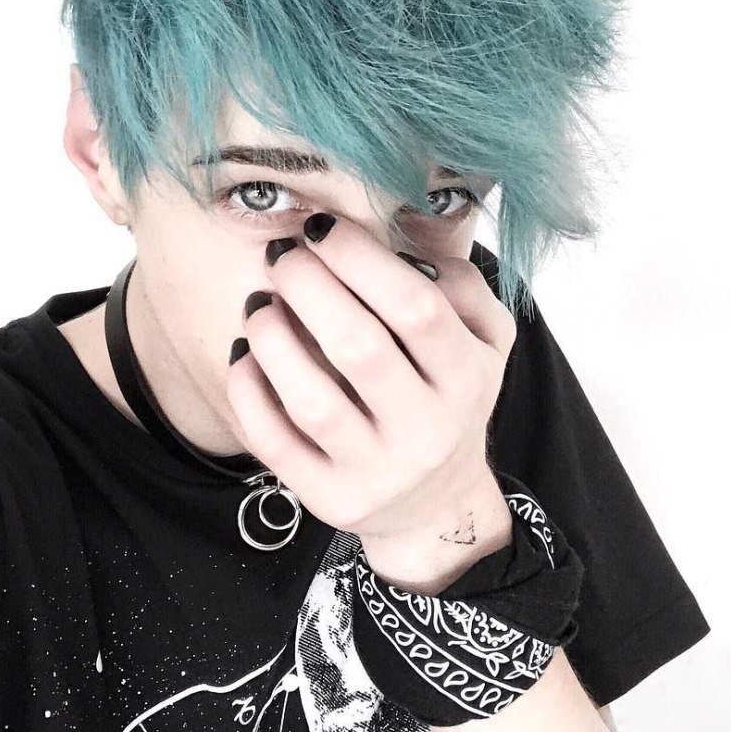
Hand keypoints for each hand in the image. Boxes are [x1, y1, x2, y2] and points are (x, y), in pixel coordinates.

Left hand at [225, 212, 516, 579]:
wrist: (437, 503)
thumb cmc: (451, 399)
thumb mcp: (485, 341)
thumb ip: (463, 285)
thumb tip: (404, 249)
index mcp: (468, 379)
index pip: (416, 307)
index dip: (360, 258)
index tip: (321, 229)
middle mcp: (427, 431)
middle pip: (358, 347)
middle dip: (308, 286)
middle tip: (282, 257)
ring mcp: (377, 472)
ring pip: (311, 401)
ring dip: (272, 338)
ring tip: (259, 303)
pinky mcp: (331, 499)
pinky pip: (275, 444)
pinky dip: (248, 392)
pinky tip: (244, 354)